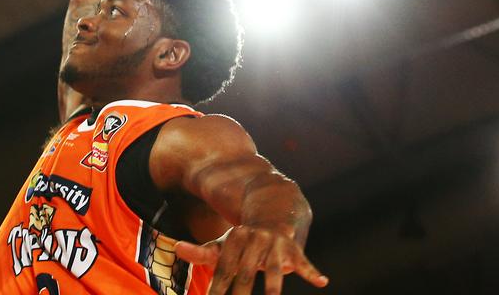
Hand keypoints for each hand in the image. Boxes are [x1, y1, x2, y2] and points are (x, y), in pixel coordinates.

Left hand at [175, 225, 327, 294]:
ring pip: (274, 271)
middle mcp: (255, 242)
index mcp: (235, 241)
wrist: (275, 211)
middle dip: (241, 294)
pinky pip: (304, 262)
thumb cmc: (245, 238)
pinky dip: (313, 272)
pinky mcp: (294, 249)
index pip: (224, 270)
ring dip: (273, 289)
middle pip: (246, 274)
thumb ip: (202, 251)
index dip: (218, 289)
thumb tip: (177, 249)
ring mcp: (276, 246)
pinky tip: (321, 281)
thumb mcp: (225, 244)